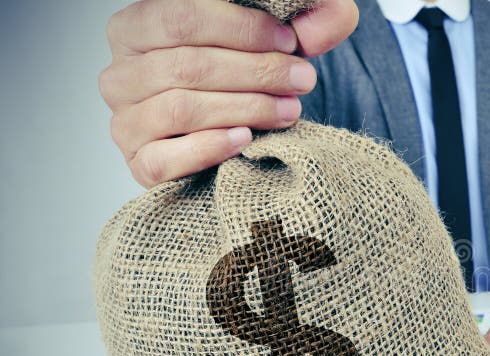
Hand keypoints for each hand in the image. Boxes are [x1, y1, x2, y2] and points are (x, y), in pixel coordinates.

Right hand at [99, 0, 358, 187]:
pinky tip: (245, 139)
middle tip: (303, 81)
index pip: (182, 16)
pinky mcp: (139, 164)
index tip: (291, 41)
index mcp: (139, 26)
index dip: (242, 29)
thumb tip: (329, 19)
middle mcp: (120, 72)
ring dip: (244, 108)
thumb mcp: (276, 38)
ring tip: (288, 110)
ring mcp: (125, 121)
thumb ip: (307, 17)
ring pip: (181, 108)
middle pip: (187, 66)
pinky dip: (208, 148)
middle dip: (256, 72)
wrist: (231, 134)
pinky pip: (165, 158)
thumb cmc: (245, 76)